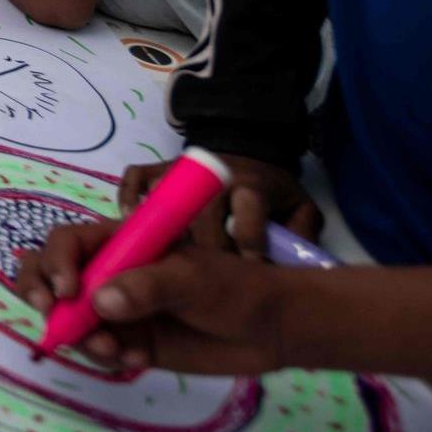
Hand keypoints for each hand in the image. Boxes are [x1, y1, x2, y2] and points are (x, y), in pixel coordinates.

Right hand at [15, 216, 290, 374]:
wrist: (273, 330)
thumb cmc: (237, 288)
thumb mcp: (194, 279)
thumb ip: (147, 287)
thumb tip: (98, 302)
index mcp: (122, 242)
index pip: (68, 242)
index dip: (56, 262)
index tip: (67, 291)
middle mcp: (110, 272)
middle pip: (49, 274)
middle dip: (38, 291)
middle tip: (50, 314)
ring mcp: (117, 309)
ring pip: (68, 318)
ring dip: (78, 336)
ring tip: (114, 351)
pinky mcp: (129, 342)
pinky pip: (96, 350)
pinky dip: (107, 357)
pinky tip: (139, 359)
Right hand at [119, 153, 318, 256]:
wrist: (251, 156)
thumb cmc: (272, 194)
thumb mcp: (300, 210)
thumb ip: (302, 232)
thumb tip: (287, 257)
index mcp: (252, 183)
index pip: (248, 212)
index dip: (249, 244)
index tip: (251, 267)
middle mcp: (213, 172)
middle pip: (202, 214)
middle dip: (208, 250)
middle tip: (212, 275)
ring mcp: (180, 169)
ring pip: (165, 198)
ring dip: (166, 232)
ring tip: (168, 261)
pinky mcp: (156, 167)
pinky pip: (134, 179)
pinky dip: (129, 199)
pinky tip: (131, 227)